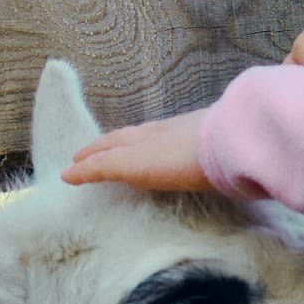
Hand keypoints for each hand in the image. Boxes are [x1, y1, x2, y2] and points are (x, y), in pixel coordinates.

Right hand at [62, 110, 213, 190]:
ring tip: (125, 155)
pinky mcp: (210, 145)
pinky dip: (160, 149)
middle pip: (129, 138)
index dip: (90, 156)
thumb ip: (104, 166)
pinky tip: (170, 157)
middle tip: (90, 156)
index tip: (73, 164)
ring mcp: (188, 135)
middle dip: (107, 147)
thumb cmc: (181, 157)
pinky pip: (175, 144)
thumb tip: (68, 171)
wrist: (235, 145)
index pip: (110, 146)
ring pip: (153, 138)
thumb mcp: (135, 163)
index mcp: (141, 137)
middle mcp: (162, 132)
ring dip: (133, 146)